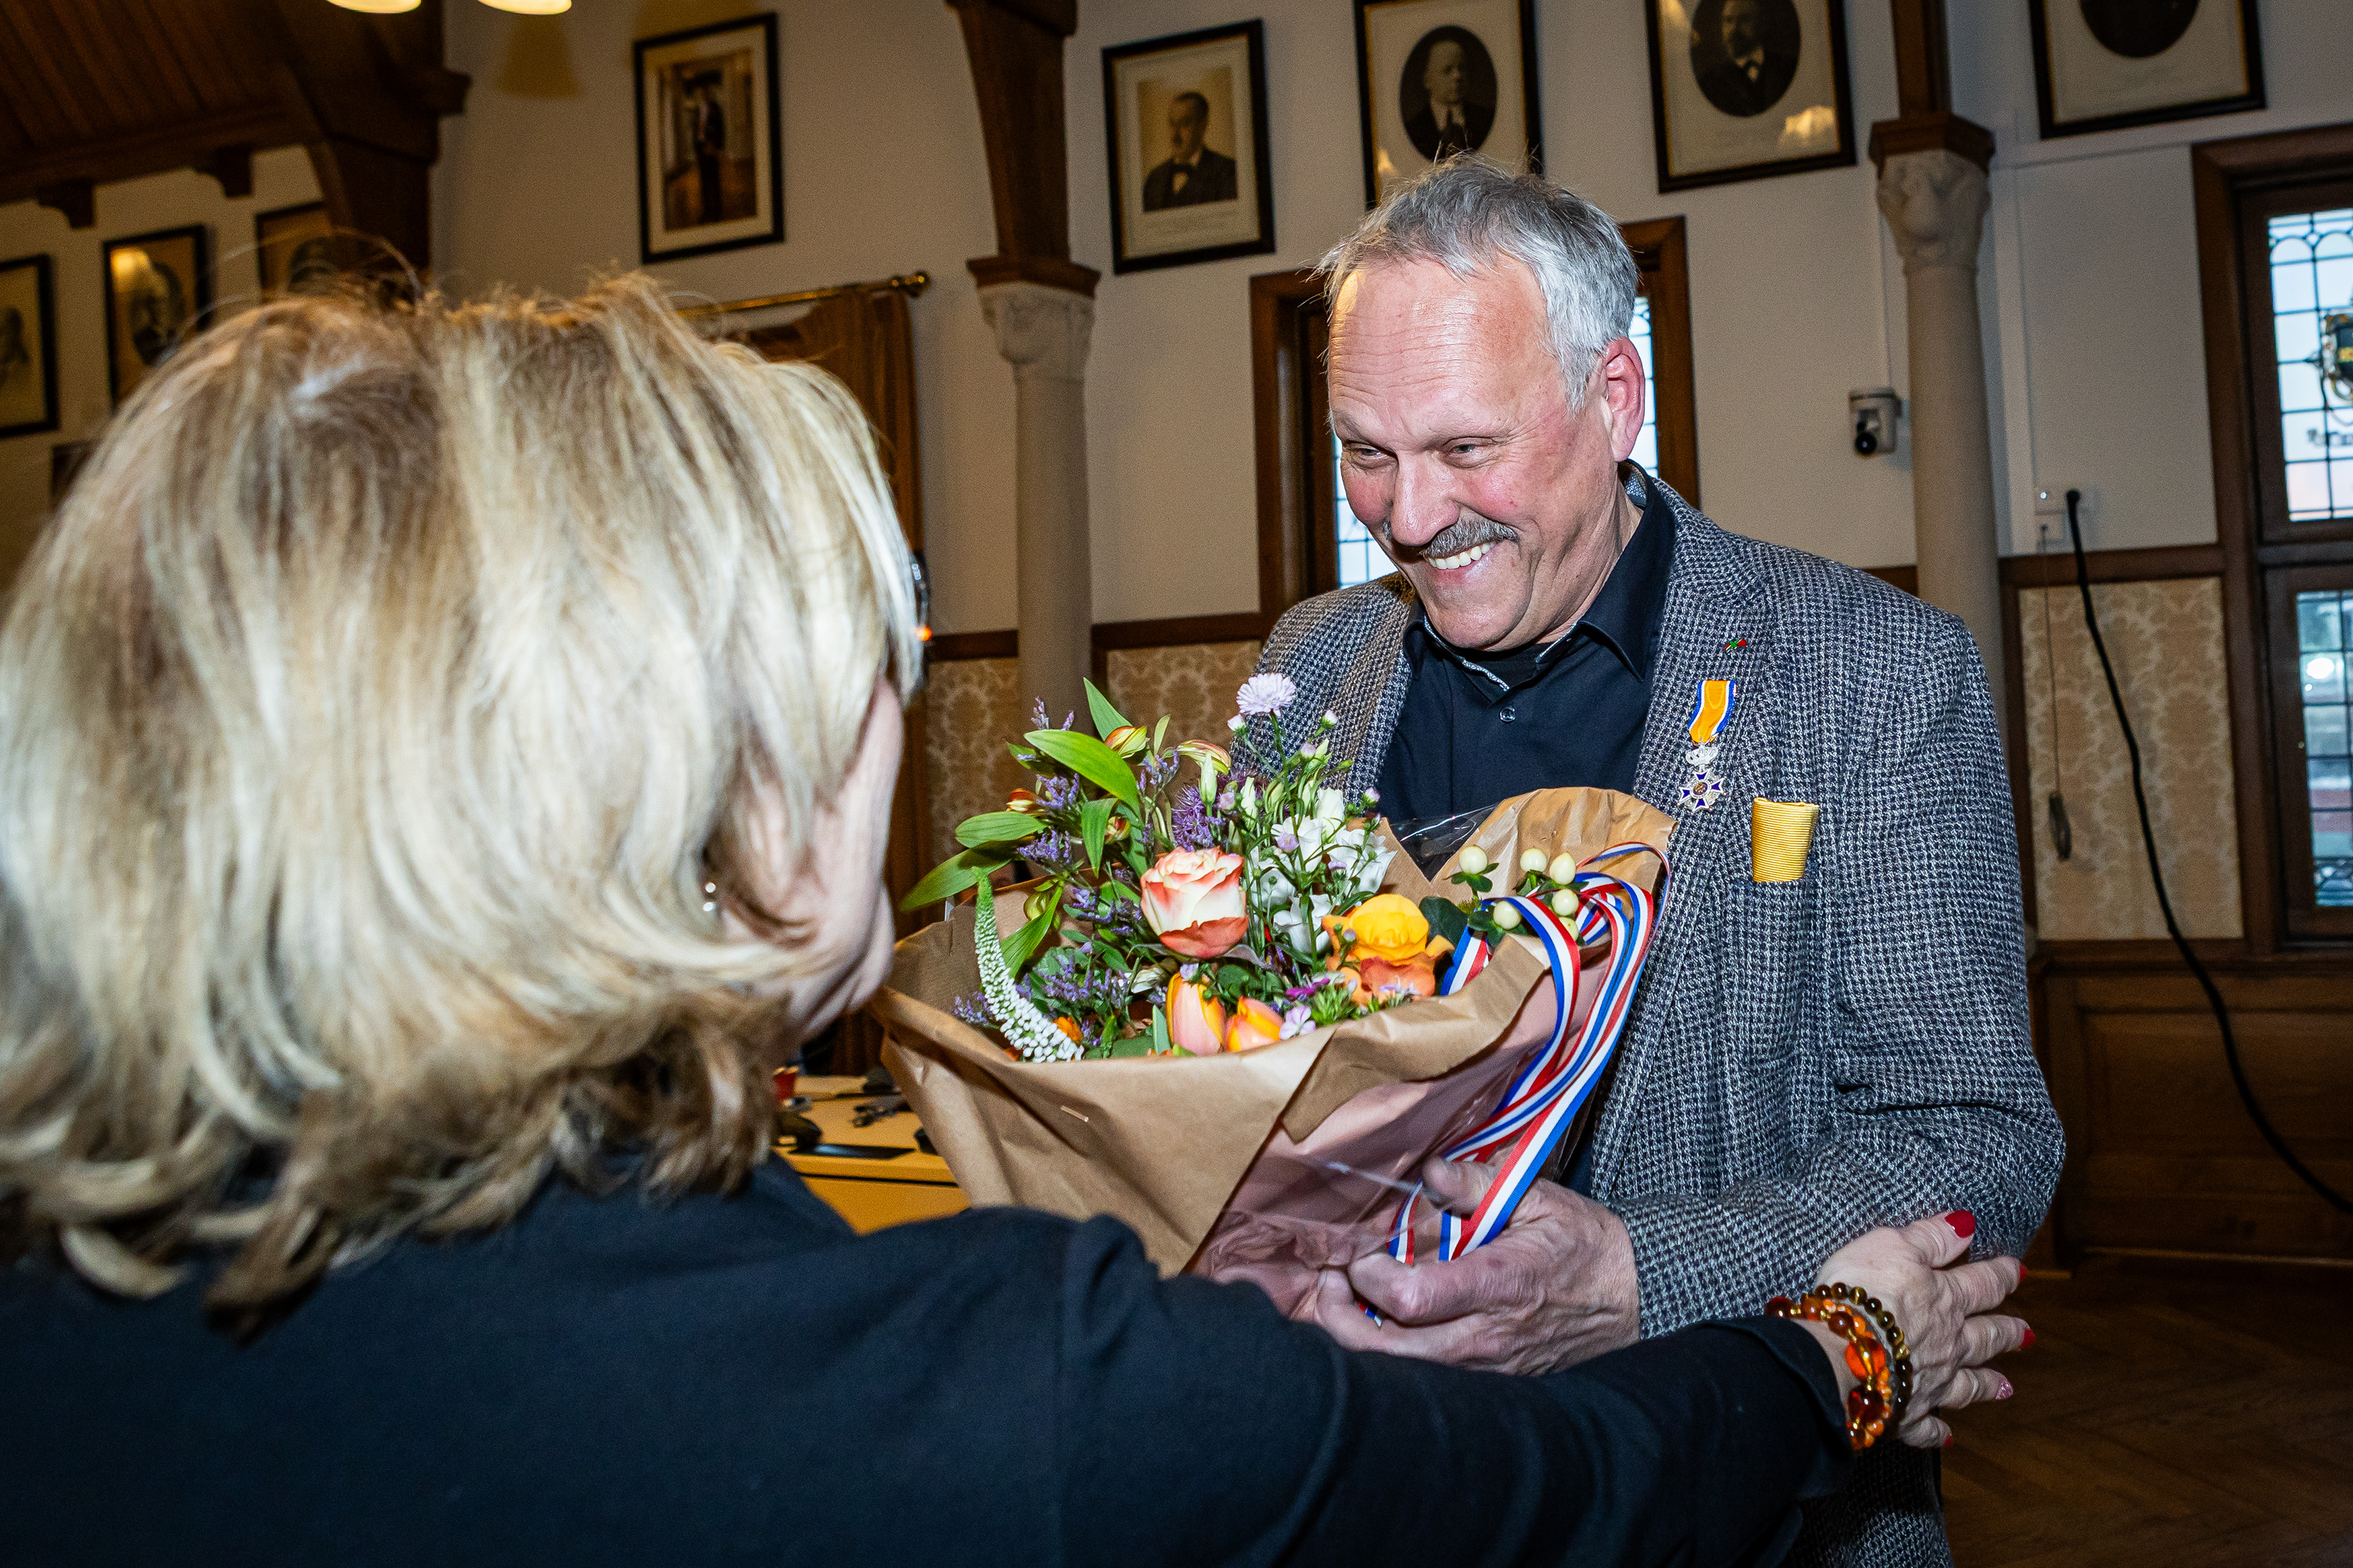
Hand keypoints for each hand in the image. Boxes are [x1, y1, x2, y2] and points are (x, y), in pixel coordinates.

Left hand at [1304, 1156, 1637, 1374]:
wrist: (1636, 1300)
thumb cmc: (1585, 1246)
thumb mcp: (1540, 1199)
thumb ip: (1478, 1184)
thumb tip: (1429, 1172)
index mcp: (1496, 1287)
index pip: (1408, 1298)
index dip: (1367, 1275)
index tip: (1359, 1251)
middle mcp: (1484, 1339)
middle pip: (1385, 1352)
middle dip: (1340, 1317)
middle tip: (1329, 1281)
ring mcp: (1486, 1370)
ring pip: (1398, 1374)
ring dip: (1361, 1338)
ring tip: (1350, 1298)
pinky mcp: (1488, 1384)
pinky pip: (1424, 1380)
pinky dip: (1392, 1354)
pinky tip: (1386, 1322)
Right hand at [1811, 1211, 2026, 1448]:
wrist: (1842, 1351)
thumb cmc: (1864, 1292)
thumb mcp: (1893, 1245)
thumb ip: (1931, 1237)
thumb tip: (1967, 1223)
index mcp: (1945, 1300)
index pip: (1982, 1284)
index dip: (2001, 1275)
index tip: (2019, 1272)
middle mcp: (1947, 1343)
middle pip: (1984, 1337)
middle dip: (2006, 1332)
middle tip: (2027, 1335)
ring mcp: (1930, 1381)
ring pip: (1968, 1383)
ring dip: (1987, 1383)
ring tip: (2006, 1387)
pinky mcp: (1907, 1412)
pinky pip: (1927, 1427)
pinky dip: (1939, 1432)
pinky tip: (1947, 1437)